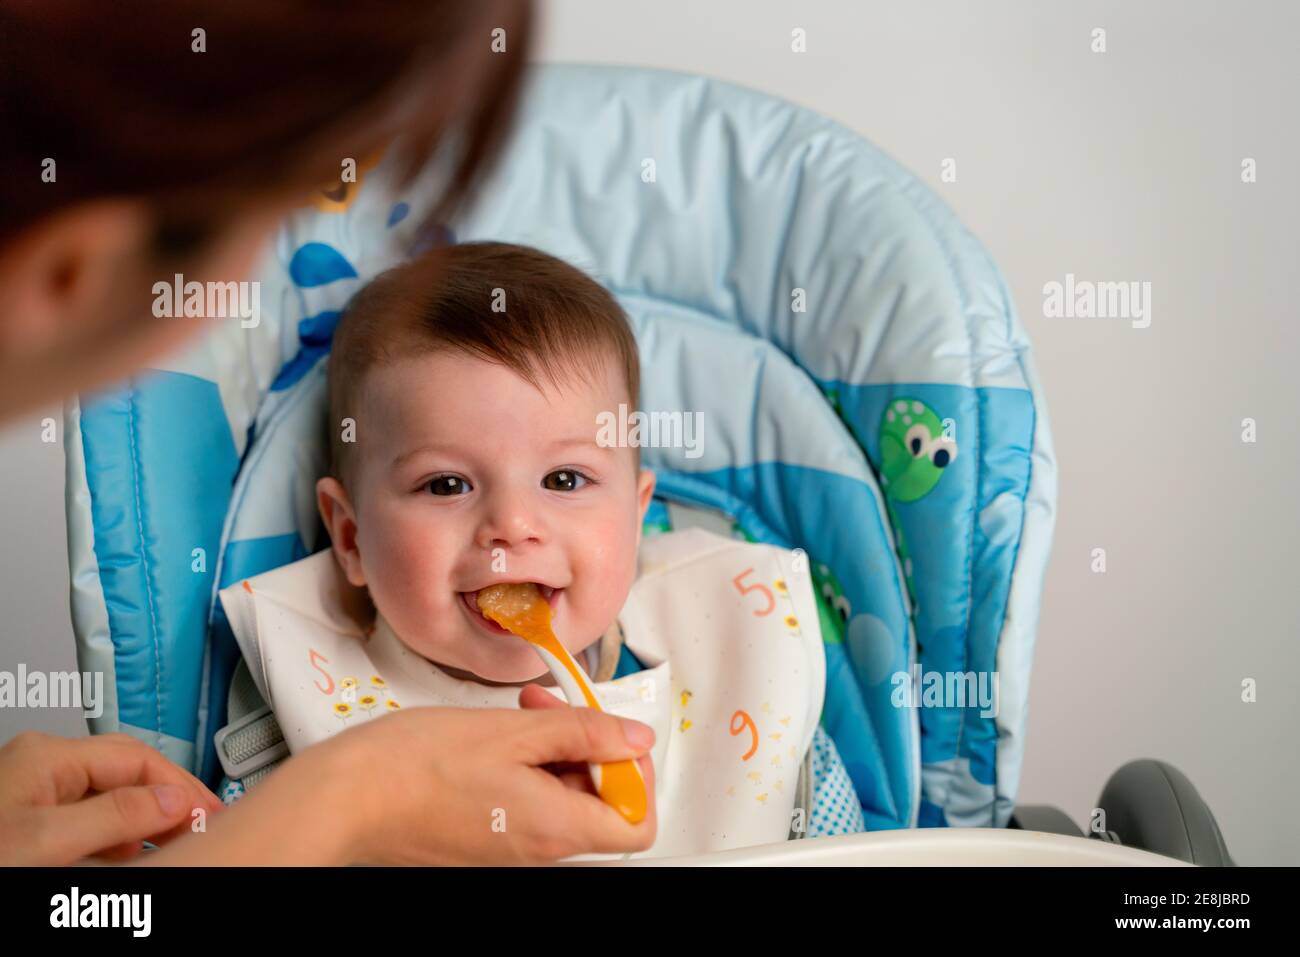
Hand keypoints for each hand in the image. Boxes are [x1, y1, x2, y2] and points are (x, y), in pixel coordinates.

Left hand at [0, 731, 224, 864]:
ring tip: (178, 846)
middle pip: (126, 775)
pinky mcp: (28, 829)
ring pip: (109, 802)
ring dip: (146, 824)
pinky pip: (88, 825)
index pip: (136, 759)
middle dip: (168, 800)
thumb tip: (172, 800)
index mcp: (47, 758)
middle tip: (204, 829)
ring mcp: (33, 799)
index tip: (211, 814)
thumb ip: (114, 816)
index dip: (180, 786)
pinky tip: (133, 860)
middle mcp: (41, 771)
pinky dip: (118, 842)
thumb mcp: (46, 842)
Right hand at [148, 703, 656, 864]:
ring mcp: (509, 851)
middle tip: (553, 706)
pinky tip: (496, 736)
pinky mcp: (484, 842)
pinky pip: (526, 806)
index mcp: (556, 830)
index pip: (637, 824)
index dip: (634, 775)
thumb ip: (584, 733)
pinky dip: (524, 767)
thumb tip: (636, 739)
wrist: (343, 799)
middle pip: (599, 806)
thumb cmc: (413, 767)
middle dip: (587, 747)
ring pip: (561, 800)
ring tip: (520, 711)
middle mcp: (538, 852)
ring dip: (552, 749)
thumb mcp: (513, 731)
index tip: (609, 736)